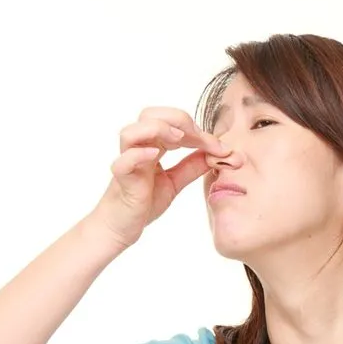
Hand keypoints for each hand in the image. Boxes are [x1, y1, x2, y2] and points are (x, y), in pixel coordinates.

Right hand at [89, 107, 230, 247]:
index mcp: (152, 146)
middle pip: (149, 115)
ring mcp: (128, 163)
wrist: (121, 228)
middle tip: (198, 137)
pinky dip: (138, 154)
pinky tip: (155, 155)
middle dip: (178, 119)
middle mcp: (138, 149)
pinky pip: (123, 162)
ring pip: (131, 132)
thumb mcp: (175, 182)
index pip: (172, 123)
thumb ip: (192, 166)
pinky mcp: (122, 181)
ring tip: (178, 140)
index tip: (220, 147)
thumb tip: (218, 153)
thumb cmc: (144, 203)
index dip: (198, 130)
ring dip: (157, 129)